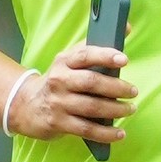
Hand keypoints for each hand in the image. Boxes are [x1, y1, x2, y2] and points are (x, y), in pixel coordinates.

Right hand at [10, 42, 136, 144]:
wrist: (27, 105)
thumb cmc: (58, 80)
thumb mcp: (69, 60)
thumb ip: (94, 47)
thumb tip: (127, 27)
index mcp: (63, 61)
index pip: (84, 55)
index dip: (105, 56)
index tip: (124, 59)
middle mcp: (59, 80)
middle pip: (91, 82)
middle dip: (116, 87)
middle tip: (133, 91)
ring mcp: (58, 103)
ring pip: (91, 107)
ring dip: (115, 110)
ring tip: (130, 109)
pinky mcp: (58, 123)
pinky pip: (86, 129)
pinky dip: (106, 133)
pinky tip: (120, 133)